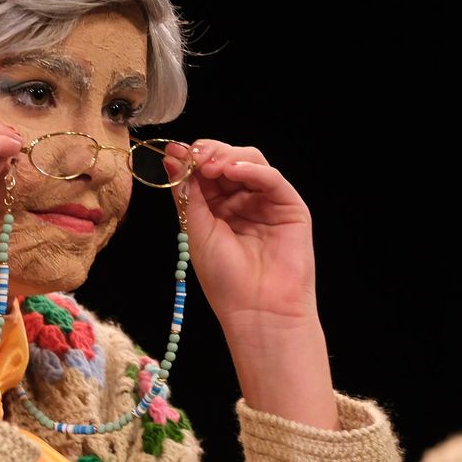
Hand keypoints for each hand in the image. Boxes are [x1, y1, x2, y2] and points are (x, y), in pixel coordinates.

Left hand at [182, 140, 315, 325]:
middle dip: (209, 153)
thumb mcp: (196, 230)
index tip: (175, 151)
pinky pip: (272, 178)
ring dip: (228, 157)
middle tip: (196, 159)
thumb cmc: (225, 279)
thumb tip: (172, 156)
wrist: (256, 310)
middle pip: (227, 159)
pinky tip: (235, 171)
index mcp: (216, 207)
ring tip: (211, 167)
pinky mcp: (290, 207)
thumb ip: (186, 193)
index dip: (191, 158)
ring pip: (251, 161)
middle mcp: (242, 201)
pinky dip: (253, 169)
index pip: (205, 170)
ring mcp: (266, 202)